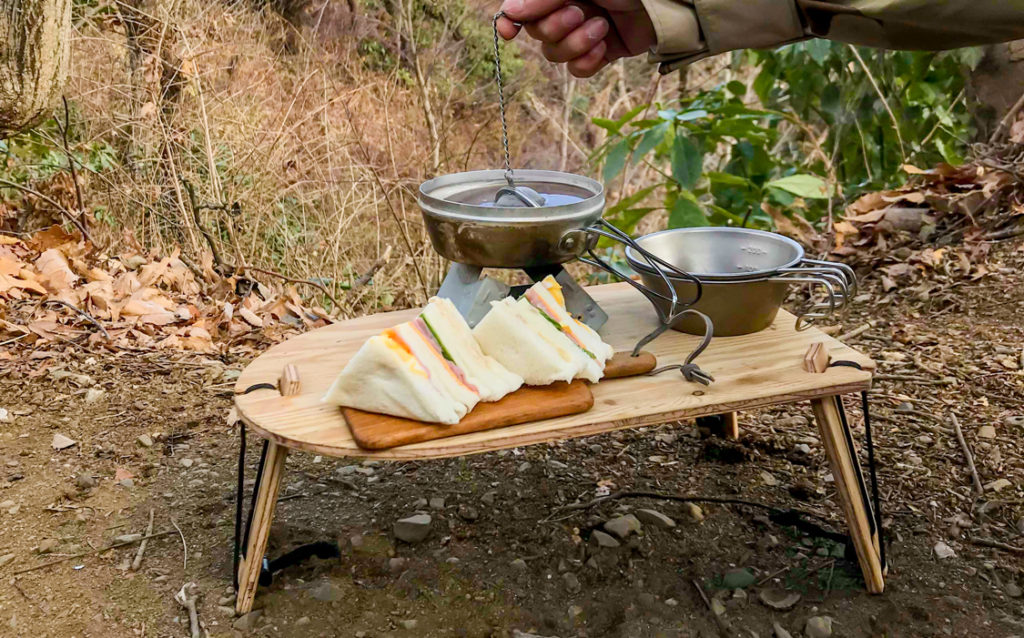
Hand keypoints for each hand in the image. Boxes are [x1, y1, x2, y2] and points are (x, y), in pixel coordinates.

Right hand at [497, 0, 654, 77]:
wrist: (665, 3)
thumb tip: (510, 12)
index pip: (521, 10)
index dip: (511, 21)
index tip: (509, 31)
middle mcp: (566, 10)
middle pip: (538, 34)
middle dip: (557, 27)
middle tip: (581, 13)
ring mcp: (582, 34)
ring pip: (556, 55)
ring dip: (577, 44)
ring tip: (602, 28)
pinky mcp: (600, 54)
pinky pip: (577, 71)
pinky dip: (588, 62)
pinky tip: (604, 48)